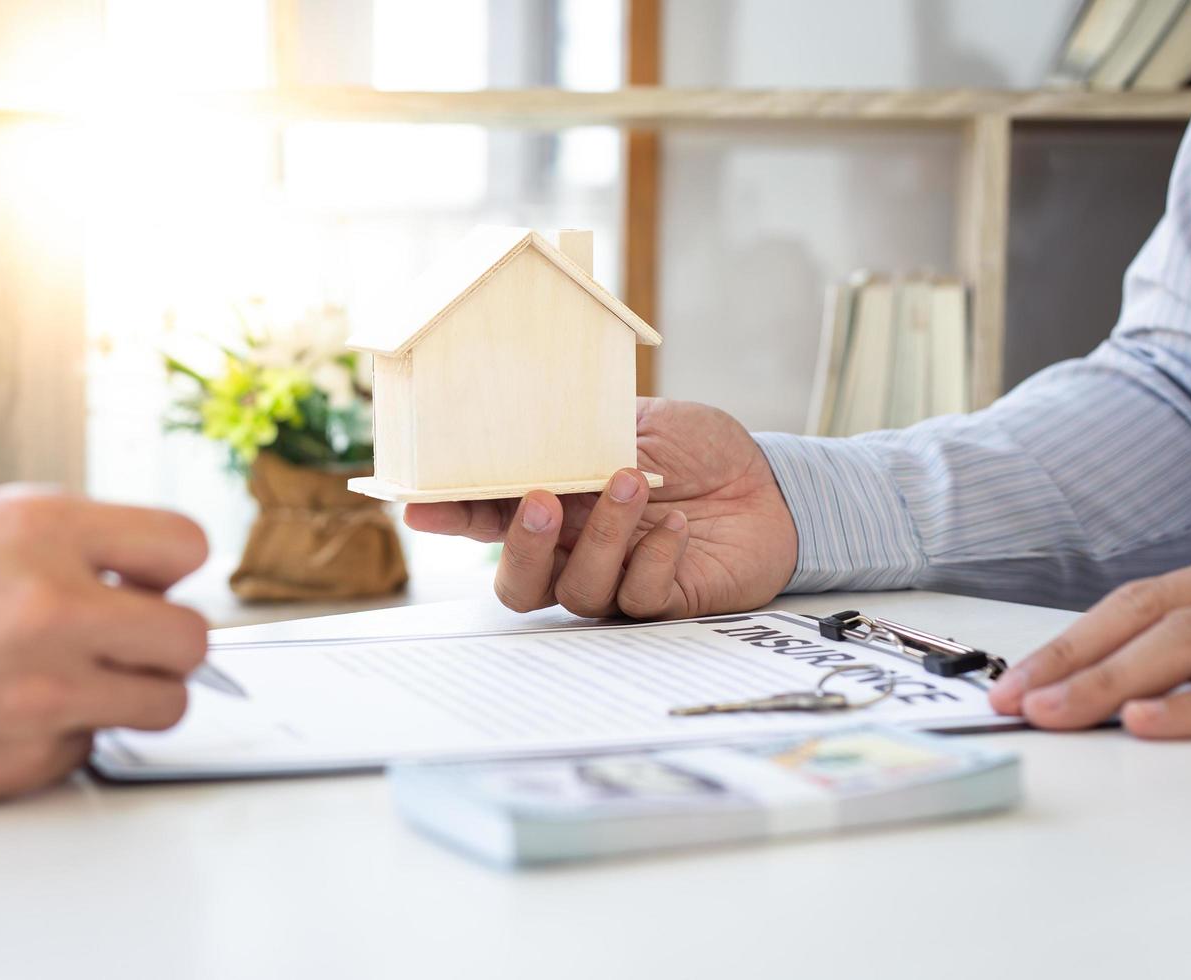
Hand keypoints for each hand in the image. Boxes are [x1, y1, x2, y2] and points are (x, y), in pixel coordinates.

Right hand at [0, 487, 208, 809]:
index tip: (149, 584)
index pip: (187, 546)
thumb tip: (159, 585)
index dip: (170, 571)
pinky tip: (6, 713)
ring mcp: (42, 693)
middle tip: (123, 640)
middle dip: (165, 642)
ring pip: (164, 704)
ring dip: (132, 694)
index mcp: (42, 529)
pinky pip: (92, 747)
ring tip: (73, 677)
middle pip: (194, 640)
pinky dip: (64, 735)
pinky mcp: (23, 761)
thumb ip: (78, 548)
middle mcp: (52, 608)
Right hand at [404, 398, 797, 618]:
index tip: (419, 506)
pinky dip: (653, 556)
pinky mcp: (662, 603)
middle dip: (522, 546)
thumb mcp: (638, 424)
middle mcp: (575, 552)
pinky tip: (677, 525)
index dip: (450, 515)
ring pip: (578, 590)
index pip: (487, 517)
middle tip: (544, 502)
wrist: (771, 483)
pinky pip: (638, 597)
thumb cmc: (697, 451)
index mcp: (555, 503)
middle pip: (518, 583)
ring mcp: (615, 582)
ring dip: (605, 535)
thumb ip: (587, 439)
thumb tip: (534, 431)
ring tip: (636, 484)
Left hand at [990, 557, 1190, 737]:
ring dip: (1108, 678)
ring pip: (1181, 639)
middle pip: (1145, 616)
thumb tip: (1082, 689)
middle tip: (1019, 702)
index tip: (1012, 684)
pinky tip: (1139, 719)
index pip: (1130, 607)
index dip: (1066, 644)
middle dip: (1071, 660)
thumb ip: (1168, 655)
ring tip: (1054, 711)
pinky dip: (1183, 706)